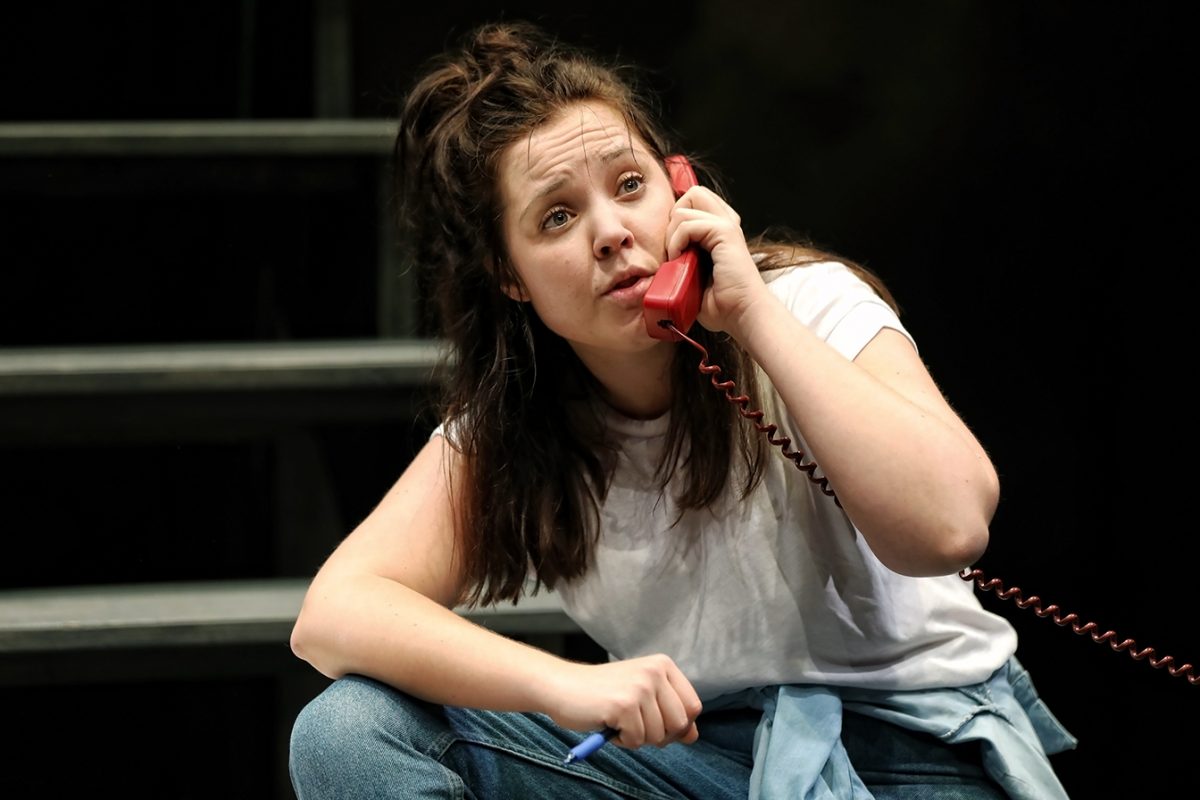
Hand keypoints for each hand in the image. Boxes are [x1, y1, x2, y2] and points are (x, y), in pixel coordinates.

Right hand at [542, 654, 701, 748]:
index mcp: (663, 665)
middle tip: (634, 724)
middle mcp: (655, 672)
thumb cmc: (602, 694)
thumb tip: (693, 736)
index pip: (693, 706)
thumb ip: (669, 713)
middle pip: (680, 724)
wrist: (562, 687)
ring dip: (637, 737)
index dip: (678, 724)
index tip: (657, 723)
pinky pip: (636, 741)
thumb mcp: (642, 697)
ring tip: (618, 720)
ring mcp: (640, 687)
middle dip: (658, 734)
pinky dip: (622, 740)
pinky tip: (608, 723)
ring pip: (658, 735)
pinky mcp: (624, 705)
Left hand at [664, 185, 769, 336]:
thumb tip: (661, 255)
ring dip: (672, 235)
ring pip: (684, 207)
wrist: (742, 315)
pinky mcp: (725, 233)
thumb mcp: (694, 276)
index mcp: (720, 230)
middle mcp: (725, 222)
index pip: (692, 202)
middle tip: (675, 248)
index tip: (674, 249)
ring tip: (677, 259)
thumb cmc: (721, 304)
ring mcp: (727, 225)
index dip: (677, 220)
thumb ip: (682, 258)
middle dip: (674, 219)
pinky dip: (676, 242)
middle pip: (691, 194)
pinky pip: (687, 225)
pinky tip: (680, 260)